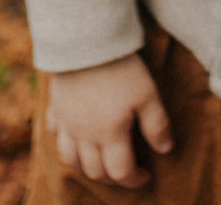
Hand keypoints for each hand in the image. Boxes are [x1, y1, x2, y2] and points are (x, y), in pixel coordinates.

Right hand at [44, 53, 174, 187]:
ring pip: (70, 160)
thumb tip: (166, 149)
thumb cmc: (120, 69)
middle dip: (112, 179)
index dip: (134, 180)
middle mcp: (84, 135)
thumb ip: (157, 125)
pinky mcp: (55, 108)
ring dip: (86, 168)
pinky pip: (54, 136)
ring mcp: (66, 123)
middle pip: (94, 171)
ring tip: (99, 164)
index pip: (120, 172)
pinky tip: (74, 139)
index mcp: (109, 135)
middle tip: (125, 172)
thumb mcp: (147, 95)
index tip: (146, 176)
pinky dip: (65, 144)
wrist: (85, 41)